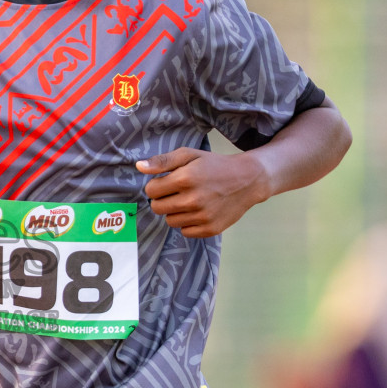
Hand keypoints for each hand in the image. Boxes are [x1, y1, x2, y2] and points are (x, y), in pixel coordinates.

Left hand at [137, 147, 268, 236]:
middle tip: (178, 192)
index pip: (151, 190)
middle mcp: (193, 200)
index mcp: (185, 179)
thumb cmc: (214, 165)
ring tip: (190, 200)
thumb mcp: (189, 155)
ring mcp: (202, 217)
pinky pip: (185, 232)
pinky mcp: (210, 229)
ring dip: (175, 211)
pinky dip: (188, 223)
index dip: (157, 185)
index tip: (168, 182)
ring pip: (170, 221)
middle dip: (163, 199)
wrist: (247, 180)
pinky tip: (199, 211)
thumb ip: (163, 161)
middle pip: (157, 208)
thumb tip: (139, 167)